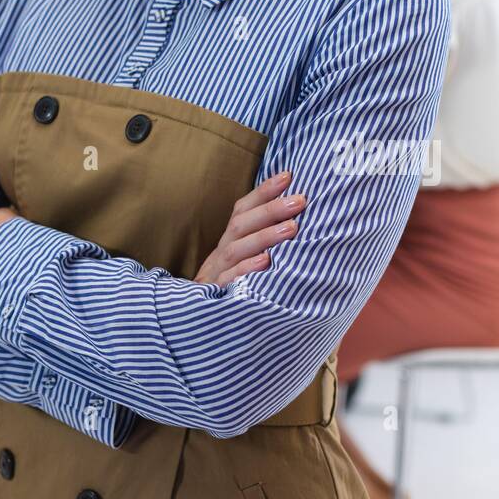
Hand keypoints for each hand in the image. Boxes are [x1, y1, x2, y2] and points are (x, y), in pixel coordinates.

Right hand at [192, 170, 305, 286]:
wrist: (198, 323)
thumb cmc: (235, 282)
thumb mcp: (245, 257)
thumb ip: (263, 236)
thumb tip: (296, 213)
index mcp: (231, 239)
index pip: (243, 208)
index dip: (263, 191)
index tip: (288, 176)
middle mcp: (223, 251)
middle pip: (241, 224)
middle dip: (270, 210)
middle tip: (300, 200)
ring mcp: (218, 272)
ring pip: (236, 249)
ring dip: (264, 236)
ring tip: (292, 228)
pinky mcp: (217, 295)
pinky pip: (230, 280)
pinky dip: (247, 270)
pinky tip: (266, 262)